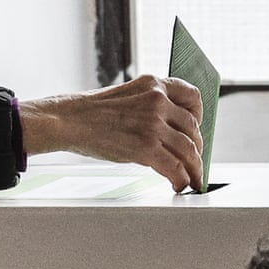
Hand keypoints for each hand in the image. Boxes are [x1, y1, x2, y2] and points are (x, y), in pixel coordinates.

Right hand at [19, 75, 204, 191]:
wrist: (69, 120)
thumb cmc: (91, 112)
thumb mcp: (128, 96)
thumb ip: (150, 106)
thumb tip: (168, 133)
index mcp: (154, 84)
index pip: (193, 97)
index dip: (199, 117)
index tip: (196, 130)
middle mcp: (158, 100)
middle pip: (193, 128)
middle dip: (196, 148)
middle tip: (193, 161)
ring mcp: (153, 123)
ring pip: (189, 149)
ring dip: (194, 168)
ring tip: (193, 179)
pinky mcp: (145, 147)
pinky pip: (175, 166)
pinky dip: (182, 179)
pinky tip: (180, 185)